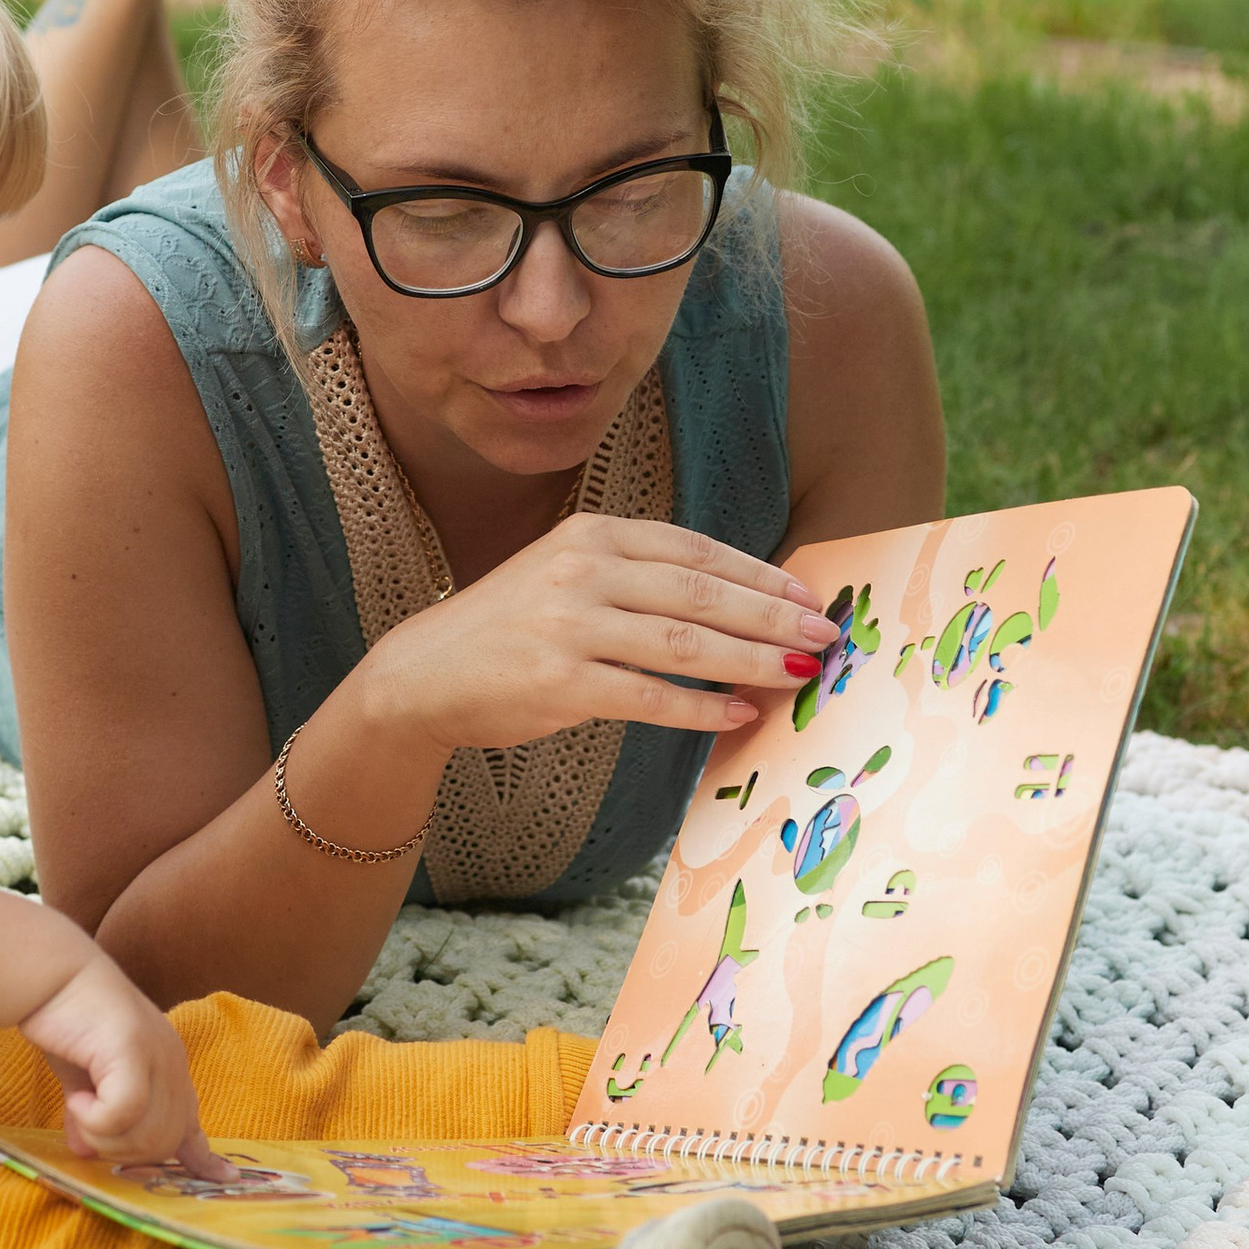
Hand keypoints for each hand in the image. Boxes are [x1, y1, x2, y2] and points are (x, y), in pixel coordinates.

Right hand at [21, 947, 219, 1176]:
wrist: (50, 974)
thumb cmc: (65, 1020)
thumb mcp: (82, 1078)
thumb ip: (90, 1114)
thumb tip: (85, 1150)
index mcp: (168, 1067)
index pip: (192, 1122)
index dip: (205, 1157)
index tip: (224, 1180)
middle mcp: (172, 1062)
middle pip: (166, 1142)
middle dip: (123, 1151)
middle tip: (88, 1129)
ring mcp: (157, 1055)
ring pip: (148, 1134)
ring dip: (106, 1136)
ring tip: (79, 1108)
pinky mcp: (132, 1050)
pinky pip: (125, 1113)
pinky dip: (97, 1119)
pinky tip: (77, 1100)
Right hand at [363, 516, 831, 756]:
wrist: (423, 675)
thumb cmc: (512, 629)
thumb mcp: (569, 575)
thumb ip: (639, 579)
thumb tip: (738, 603)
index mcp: (593, 535)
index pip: (696, 551)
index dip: (760, 575)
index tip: (809, 597)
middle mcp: (583, 570)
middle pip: (702, 594)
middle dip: (772, 617)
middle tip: (824, 636)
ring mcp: (570, 625)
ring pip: (685, 644)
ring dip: (752, 661)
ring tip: (800, 674)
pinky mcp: (560, 682)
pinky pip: (650, 697)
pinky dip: (701, 708)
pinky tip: (739, 714)